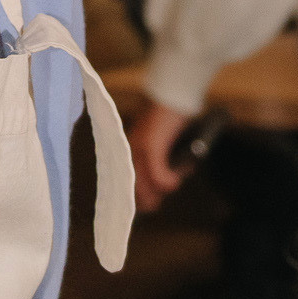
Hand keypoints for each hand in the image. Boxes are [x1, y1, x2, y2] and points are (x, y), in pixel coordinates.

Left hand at [130, 99, 194, 213]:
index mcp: (126, 153)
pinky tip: (175, 180)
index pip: (122, 188)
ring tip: (173, 183)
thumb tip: (160, 185)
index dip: (137, 201)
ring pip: (143, 189)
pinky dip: (168, 182)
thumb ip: (155, 160)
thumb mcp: (158, 142)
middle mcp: (127, 153)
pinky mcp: (151, 146)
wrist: (171, 93)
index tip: (149, 206)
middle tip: (166, 191)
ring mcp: (137, 150)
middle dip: (150, 200)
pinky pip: (158, 176)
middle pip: (132, 194)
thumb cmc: (169, 116)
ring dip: (160, 193)